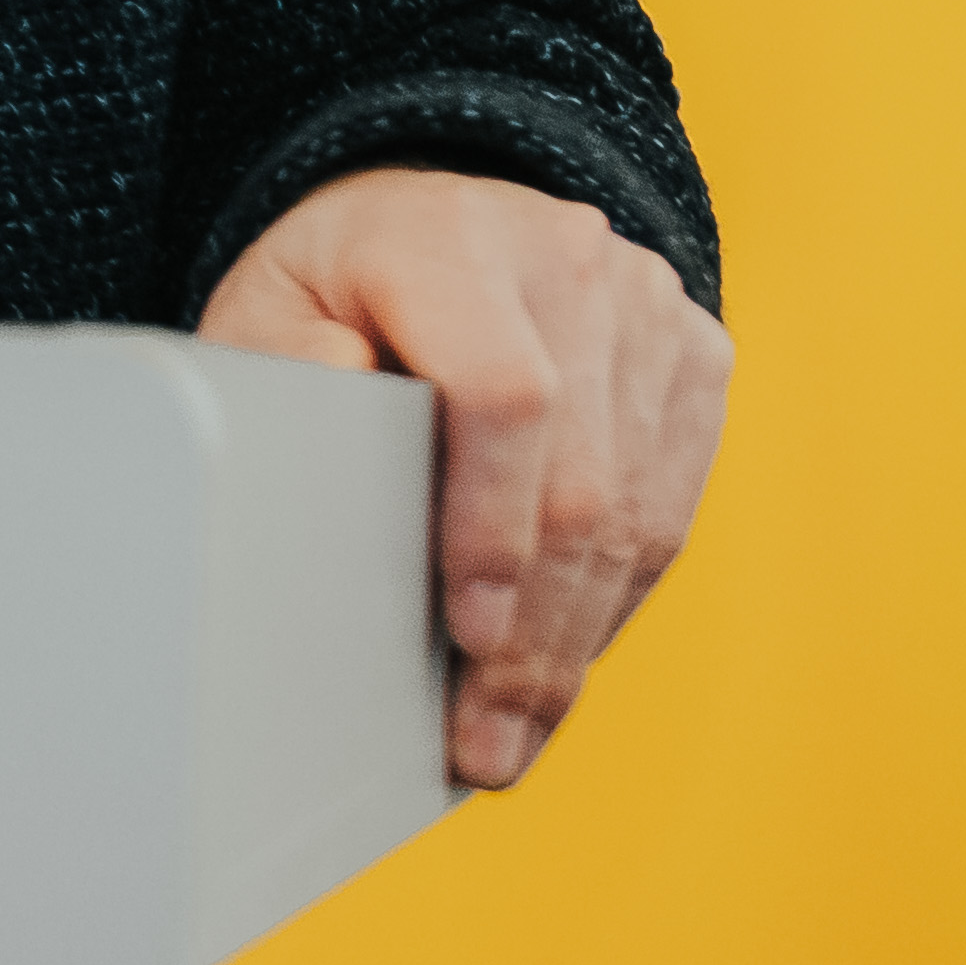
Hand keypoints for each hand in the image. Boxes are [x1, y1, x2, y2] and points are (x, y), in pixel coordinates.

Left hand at [197, 166, 728, 789]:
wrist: (429, 220)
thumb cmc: (334, 287)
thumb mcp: (269, 312)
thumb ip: (288, 376)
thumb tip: (336, 443)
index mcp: (449, 239)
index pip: (505, 394)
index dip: (493, 527)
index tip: (469, 634)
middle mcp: (568, 257)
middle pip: (580, 479)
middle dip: (532, 635)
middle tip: (482, 744)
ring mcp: (649, 305)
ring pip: (638, 511)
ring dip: (578, 641)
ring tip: (516, 732)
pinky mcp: (696, 354)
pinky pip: (672, 506)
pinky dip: (615, 599)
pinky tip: (563, 663)